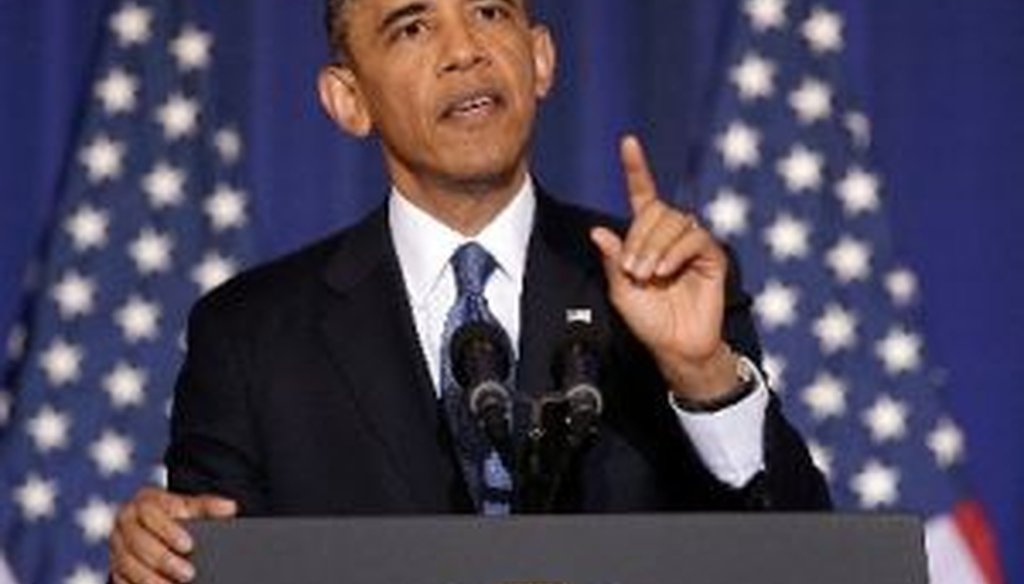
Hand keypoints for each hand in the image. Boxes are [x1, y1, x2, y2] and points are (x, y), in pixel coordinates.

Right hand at [110, 486, 236, 583]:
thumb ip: (207, 506)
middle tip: (188, 574)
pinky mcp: (115, 567)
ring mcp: (117, 546)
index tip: (189, 546)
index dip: (169, 531)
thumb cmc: (175, 514)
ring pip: (127, 565)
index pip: (151, 514)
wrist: (153, 528)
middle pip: (138, 543)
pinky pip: (122, 580)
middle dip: (164, 560)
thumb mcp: (190, 507)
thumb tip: (229, 507)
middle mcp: (125, 523)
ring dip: (151, 579)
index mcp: (143, 503)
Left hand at [590, 136, 737, 401]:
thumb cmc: (649, 320)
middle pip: (656, 211)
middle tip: (632, 270)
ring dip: (654, 247)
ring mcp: (693, 244)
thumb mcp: (621, 291)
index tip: (628, 142)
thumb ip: (613, 260)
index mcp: (647, 237)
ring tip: (647, 275)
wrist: (675, 346)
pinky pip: (694, 239)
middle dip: (639, 238)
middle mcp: (671, 235)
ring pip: (674, 222)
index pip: (643, 195)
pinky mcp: (712, 257)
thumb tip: (598, 231)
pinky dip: (675, 253)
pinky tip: (665, 272)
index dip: (637, 168)